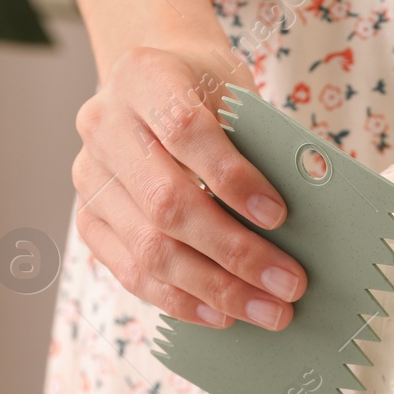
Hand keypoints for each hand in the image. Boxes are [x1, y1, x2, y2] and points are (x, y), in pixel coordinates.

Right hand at [71, 46, 306, 328]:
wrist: (155, 79)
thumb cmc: (209, 91)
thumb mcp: (238, 95)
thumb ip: (260, 145)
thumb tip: (304, 219)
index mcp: (145, 77)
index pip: (185, 131)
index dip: (232, 178)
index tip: (280, 215)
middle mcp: (104, 126)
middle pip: (167, 204)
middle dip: (235, 253)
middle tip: (290, 285)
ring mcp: (90, 176)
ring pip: (148, 248)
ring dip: (215, 289)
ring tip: (269, 311)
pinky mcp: (89, 218)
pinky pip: (130, 272)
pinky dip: (181, 300)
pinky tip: (223, 316)